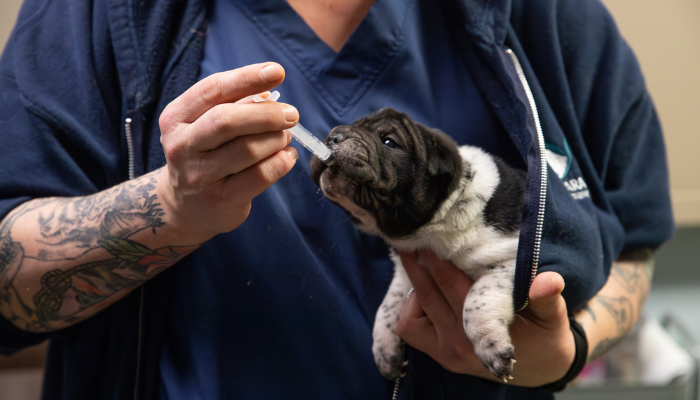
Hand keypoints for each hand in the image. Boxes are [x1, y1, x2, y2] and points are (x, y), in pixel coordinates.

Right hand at [156, 63, 298, 239]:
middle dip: (267, 113)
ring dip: (276, 139)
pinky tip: (287, 157)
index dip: (247, 78)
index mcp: (176, 118)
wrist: (184, 208)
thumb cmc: (205, 155)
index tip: (277, 71)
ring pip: (248, 149)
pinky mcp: (221, 198)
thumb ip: (234, 106)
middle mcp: (182, 145)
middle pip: (227, 120)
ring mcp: (200, 175)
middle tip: (292, 114)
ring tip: (285, 137)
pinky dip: (282, 162)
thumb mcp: (206, 126)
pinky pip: (261, 175)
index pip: (213, 89)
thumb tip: (270, 93)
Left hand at [396, 250, 574, 386]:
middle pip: (428, 293)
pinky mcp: (438, 355)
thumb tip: (549, 280)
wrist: (542, 369)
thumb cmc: (545, 335)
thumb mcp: (552, 316)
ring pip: (412, 311)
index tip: (431, 236)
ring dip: (414, 282)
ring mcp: (446, 352)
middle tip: (416, 236)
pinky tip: (425, 290)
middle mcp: (460, 344)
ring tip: (416, 256)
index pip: (453, 286)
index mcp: (485, 332)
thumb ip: (547, 297)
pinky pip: (408, 327)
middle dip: (419, 263)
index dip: (439, 260)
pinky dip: (411, 306)